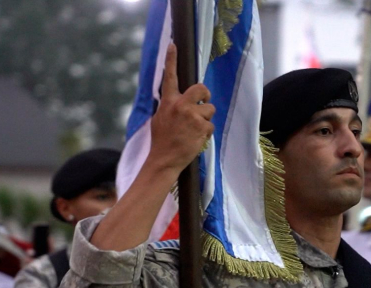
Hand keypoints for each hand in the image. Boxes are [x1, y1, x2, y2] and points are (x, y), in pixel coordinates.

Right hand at [147, 43, 215, 174]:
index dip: (171, 60)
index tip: (173, 45)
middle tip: (203, 103)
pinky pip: (210, 125)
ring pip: (209, 110)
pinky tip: (196, 139)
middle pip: (201, 88)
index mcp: (168, 102)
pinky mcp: (201, 127)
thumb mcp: (159, 118)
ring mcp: (192, 116)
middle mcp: (180, 105)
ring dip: (205, 119)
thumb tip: (175, 100)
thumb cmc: (161, 140)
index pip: (169, 77)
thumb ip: (169, 106)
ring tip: (194, 130)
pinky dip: (206, 133)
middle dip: (205, 95)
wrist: (164, 159)